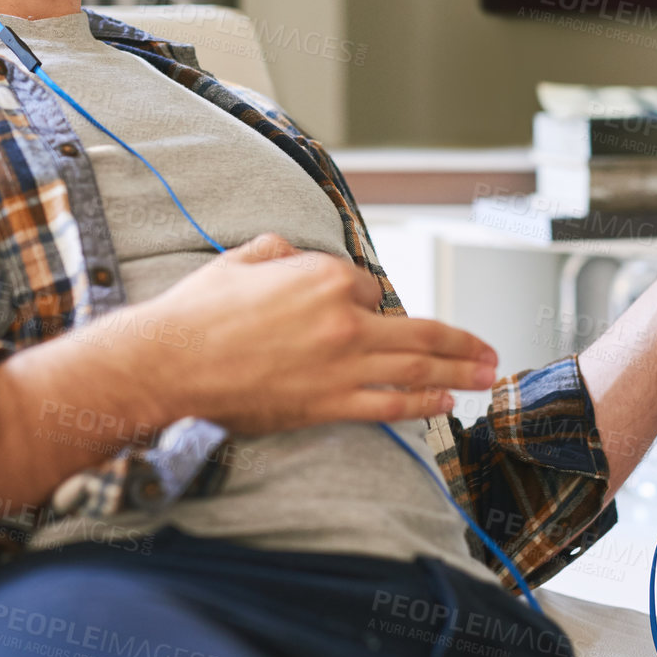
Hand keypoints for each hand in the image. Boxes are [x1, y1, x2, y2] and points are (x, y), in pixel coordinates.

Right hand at [88, 232, 499, 436]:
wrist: (168, 363)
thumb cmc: (196, 314)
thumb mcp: (240, 260)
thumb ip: (277, 252)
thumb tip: (293, 255)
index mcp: (323, 276)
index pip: (370, 288)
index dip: (368, 302)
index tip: (366, 315)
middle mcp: (342, 318)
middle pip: (417, 329)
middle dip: (459, 341)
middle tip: (487, 349)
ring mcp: (339, 364)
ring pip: (415, 367)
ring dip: (457, 371)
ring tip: (484, 375)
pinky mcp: (327, 403)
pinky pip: (388, 403)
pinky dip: (422, 403)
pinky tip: (444, 403)